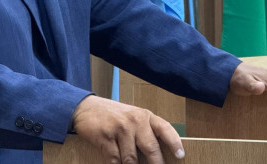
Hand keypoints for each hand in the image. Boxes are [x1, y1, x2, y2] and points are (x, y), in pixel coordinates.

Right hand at [70, 95, 184, 162]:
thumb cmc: (112, 115)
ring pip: (131, 159)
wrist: (85, 107)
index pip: (165, 128)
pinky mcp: (105, 137)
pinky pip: (114, 160)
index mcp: (144, 116)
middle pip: (151, 149)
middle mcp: (134, 121)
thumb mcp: (132, 117)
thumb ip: (144, 131)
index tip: (181, 155)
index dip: (174, 142)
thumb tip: (157, 155)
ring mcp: (120, 128)